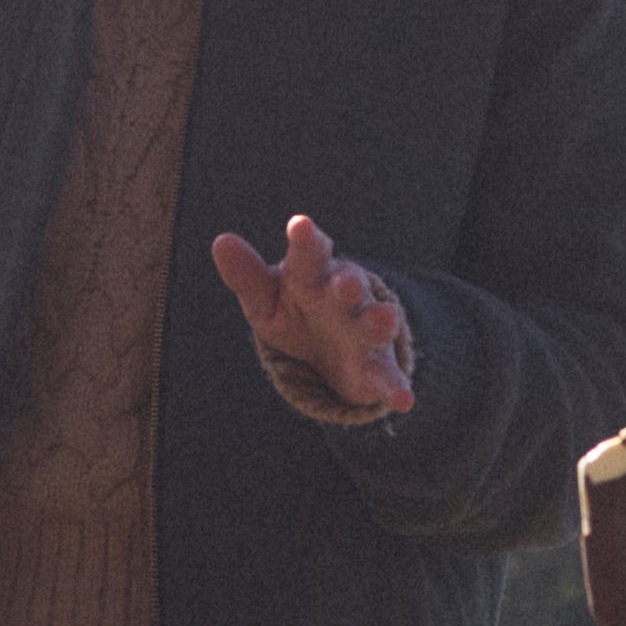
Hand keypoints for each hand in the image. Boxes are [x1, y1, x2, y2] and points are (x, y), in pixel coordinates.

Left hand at [209, 216, 413, 413]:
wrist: (331, 347)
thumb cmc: (294, 309)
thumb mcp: (266, 298)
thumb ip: (246, 276)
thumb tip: (221, 242)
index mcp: (313, 274)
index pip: (308, 255)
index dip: (306, 241)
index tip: (299, 226)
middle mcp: (344, 297)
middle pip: (348, 284)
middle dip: (349, 283)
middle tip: (348, 282)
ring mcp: (364, 331)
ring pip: (374, 324)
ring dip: (380, 321)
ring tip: (385, 319)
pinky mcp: (376, 368)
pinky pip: (387, 377)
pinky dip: (396, 387)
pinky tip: (403, 399)